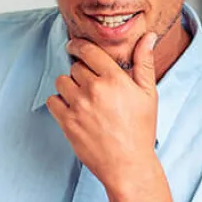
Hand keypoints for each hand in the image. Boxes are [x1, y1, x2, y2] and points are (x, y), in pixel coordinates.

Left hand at [46, 32, 158, 190]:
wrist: (128, 164)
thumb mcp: (149, 94)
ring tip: (84, 99)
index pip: (88, 50)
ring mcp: (78, 106)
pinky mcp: (67, 122)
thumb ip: (144, 62)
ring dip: (70, 86)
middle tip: (94, 87)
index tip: (75, 46)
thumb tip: (148, 36)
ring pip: (62, 81)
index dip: (79, 46)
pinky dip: (60, 103)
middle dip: (83, 73)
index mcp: (115, 79)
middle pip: (75, 67)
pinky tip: (75, 110)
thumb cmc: (141, 129)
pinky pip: (52, 101)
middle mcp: (94, 89)